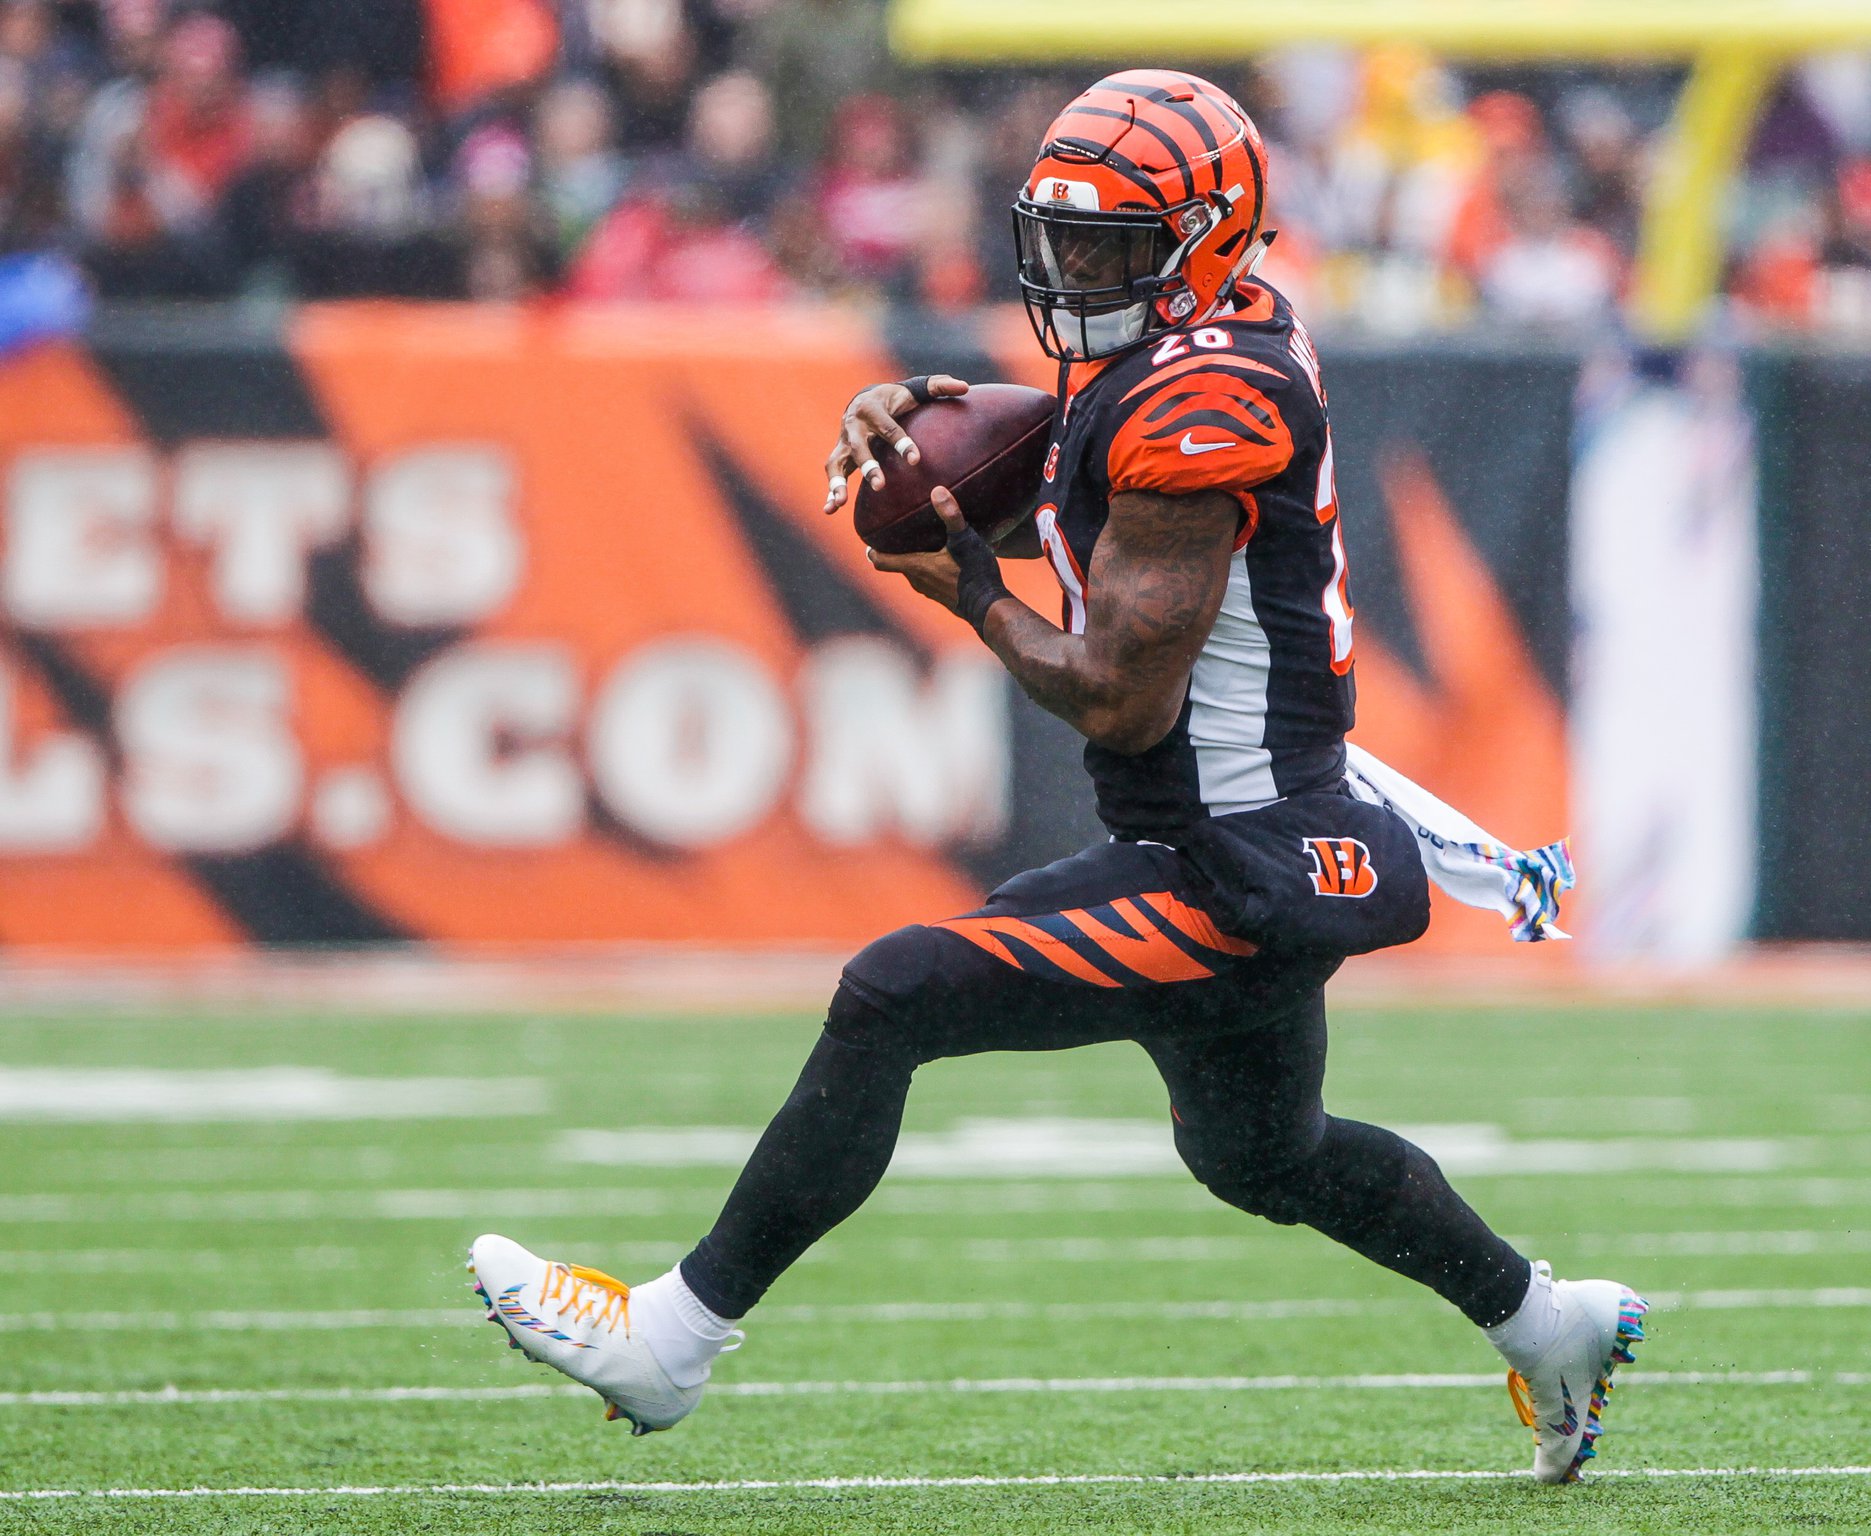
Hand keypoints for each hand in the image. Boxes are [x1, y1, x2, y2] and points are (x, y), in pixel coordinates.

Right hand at [823, 375, 968, 512]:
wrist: (867, 399)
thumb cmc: (897, 398)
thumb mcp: (916, 389)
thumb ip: (939, 387)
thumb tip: (964, 387)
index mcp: (872, 407)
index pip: (887, 427)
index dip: (901, 443)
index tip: (915, 460)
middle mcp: (853, 424)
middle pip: (858, 446)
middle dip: (867, 465)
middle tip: (879, 486)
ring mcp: (843, 441)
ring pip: (836, 462)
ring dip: (837, 482)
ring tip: (840, 503)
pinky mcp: (840, 454)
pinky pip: (833, 473)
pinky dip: (829, 491)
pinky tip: (830, 510)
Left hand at [867, 487, 1007, 627]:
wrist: (988, 605)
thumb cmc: (973, 573)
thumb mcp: (963, 540)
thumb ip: (950, 515)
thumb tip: (937, 490)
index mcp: (915, 566)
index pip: (881, 560)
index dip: (872, 549)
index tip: (868, 538)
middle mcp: (917, 580)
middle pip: (897, 564)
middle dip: (894, 550)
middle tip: (896, 532)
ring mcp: (930, 590)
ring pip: (913, 573)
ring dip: (914, 559)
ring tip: (920, 542)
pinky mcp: (943, 596)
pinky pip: (929, 579)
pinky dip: (930, 568)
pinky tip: (944, 558)